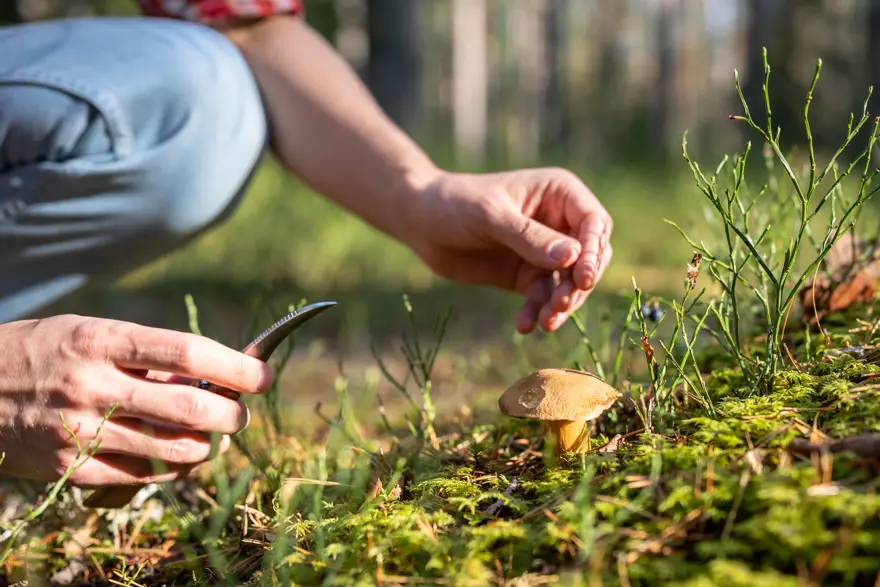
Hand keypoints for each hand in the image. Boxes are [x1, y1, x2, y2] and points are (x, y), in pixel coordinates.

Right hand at [0, 315, 271, 486]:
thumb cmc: (47, 352)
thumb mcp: (92, 334)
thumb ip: (149, 358)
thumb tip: (215, 379)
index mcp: (102, 340)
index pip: (187, 352)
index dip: (235, 367)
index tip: (263, 375)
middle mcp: (92, 385)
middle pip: (189, 409)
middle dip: (232, 416)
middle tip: (240, 414)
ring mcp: (81, 431)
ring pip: (174, 451)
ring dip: (208, 446)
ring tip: (210, 435)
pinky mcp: (72, 467)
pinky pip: (144, 476)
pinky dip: (172, 467)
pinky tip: (173, 453)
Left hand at [410, 168, 612, 333]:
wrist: (421, 222)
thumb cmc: (456, 203)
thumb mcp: (491, 216)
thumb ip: (530, 237)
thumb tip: (573, 256)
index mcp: (559, 193)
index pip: (593, 222)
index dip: (593, 250)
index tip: (582, 278)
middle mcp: (559, 221)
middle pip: (590, 256)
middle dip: (578, 283)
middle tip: (560, 304)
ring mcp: (545, 251)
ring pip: (569, 283)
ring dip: (561, 304)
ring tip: (545, 323)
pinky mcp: (527, 275)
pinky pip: (543, 298)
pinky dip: (537, 312)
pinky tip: (524, 325)